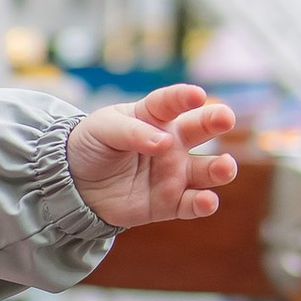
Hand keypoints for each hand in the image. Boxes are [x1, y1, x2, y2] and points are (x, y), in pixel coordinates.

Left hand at [65, 83, 237, 228]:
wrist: (75, 186)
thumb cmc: (91, 147)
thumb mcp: (103, 130)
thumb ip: (133, 132)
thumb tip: (166, 143)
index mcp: (153, 117)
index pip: (171, 102)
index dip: (183, 97)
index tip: (197, 95)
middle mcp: (171, 143)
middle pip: (200, 130)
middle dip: (216, 121)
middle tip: (225, 118)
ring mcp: (173, 173)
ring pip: (206, 170)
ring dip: (220, 168)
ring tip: (226, 167)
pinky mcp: (170, 202)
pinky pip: (192, 204)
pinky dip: (203, 204)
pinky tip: (207, 201)